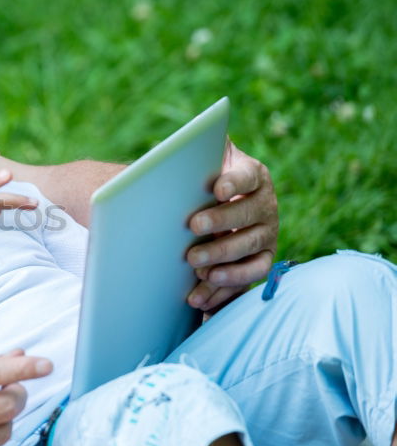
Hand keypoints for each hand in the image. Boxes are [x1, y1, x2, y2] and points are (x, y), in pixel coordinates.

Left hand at [186, 141, 278, 310]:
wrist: (209, 204)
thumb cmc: (201, 179)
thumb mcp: (202, 160)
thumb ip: (196, 152)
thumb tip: (179, 149)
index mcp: (253, 175)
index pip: (247, 176)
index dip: (234, 183)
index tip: (217, 189)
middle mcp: (266, 204)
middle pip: (249, 214)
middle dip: (222, 222)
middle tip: (193, 226)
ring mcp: (267, 234)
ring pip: (250, 247)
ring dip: (223, 256)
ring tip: (196, 264)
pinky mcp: (261, 259)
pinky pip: (249, 276)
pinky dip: (226, 286)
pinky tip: (201, 295)